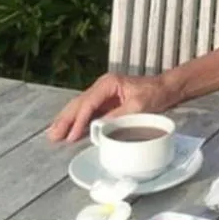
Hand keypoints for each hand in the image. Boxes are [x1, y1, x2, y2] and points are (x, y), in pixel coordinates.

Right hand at [45, 72, 175, 141]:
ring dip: (67, 121)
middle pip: (78, 104)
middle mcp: (102, 86)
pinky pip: (87, 111)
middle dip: (65, 120)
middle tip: (52, 135)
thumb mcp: (138, 106)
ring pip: (80, 107)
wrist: (166, 88)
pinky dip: (77, 121)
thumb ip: (118, 116)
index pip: (88, 103)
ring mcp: (103, 93)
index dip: (78, 120)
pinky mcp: (105, 102)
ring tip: (53, 134)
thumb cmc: (154, 94)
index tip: (71, 135)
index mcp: (108, 83)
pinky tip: (68, 129)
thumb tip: (98, 128)